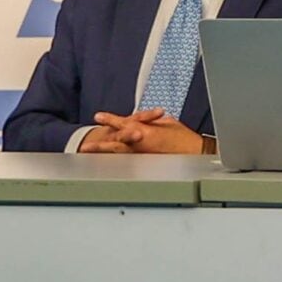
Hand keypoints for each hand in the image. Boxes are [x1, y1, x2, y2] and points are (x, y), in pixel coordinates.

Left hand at [80, 108, 206, 155]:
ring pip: (118, 154)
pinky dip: (118, 163)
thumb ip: (151, 122)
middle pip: (115, 143)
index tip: (98, 116)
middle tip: (86, 146)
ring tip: (92, 156)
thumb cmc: (184, 137)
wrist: (195, 153)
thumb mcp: (167, 123)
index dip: (110, 120)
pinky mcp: (145, 165)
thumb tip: (144, 122)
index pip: (123, 123)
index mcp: (145, 130)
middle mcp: (140, 144)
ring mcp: (141, 156)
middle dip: (100, 144)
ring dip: (104, 154)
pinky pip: (128, 163)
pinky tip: (109, 165)